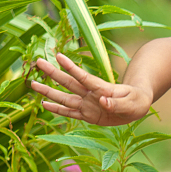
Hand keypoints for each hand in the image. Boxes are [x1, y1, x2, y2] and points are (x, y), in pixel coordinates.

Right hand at [31, 53, 152, 125]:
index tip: (59, 56)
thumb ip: (117, 103)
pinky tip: (44, 104)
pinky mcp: (88, 115)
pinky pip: (70, 113)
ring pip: (65, 97)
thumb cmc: (137, 101)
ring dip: (49, 91)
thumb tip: (102, 102)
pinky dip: (57, 110)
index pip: (84, 77)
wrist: (137, 106)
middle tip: (38, 61)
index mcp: (102, 88)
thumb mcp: (133, 104)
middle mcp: (91, 95)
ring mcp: (88, 104)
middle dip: (53, 73)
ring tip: (33, 84)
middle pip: (69, 82)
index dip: (72, 67)